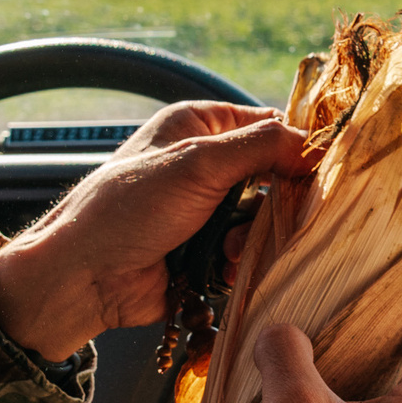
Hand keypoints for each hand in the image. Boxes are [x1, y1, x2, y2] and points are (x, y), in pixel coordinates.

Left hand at [0, 102, 311, 359]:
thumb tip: (317, 146)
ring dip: (255, 239)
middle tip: (271, 218)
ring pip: (263, 221)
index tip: (318, 173)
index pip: (269, 126)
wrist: (83, 277)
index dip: (296, 149)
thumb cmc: (125, 209)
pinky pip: (246, 254)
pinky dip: (241, 264)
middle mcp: (203, 164)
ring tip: (230, 250)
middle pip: (273, 178)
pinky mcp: (204, 251)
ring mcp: (204, 209)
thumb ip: (261, 147)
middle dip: (275, 204)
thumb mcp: (196, 163)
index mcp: (198, 125)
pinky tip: (223, 271)